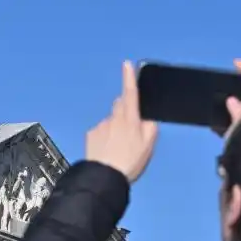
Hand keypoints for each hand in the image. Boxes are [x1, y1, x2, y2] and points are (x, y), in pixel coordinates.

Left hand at [86, 61, 158, 182]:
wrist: (104, 176)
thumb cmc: (130, 161)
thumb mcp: (149, 146)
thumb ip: (150, 127)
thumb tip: (145, 118)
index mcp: (130, 119)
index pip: (130, 93)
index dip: (129, 78)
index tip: (127, 64)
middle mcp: (114, 118)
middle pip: (120, 106)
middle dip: (125, 111)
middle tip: (131, 130)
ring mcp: (100, 126)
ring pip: (111, 121)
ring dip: (115, 128)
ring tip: (119, 148)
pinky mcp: (91, 135)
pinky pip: (100, 131)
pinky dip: (105, 137)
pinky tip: (107, 151)